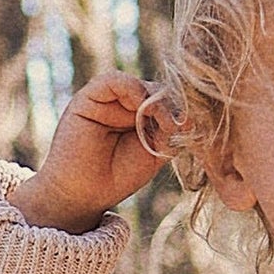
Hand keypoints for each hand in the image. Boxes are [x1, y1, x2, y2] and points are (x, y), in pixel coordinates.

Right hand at [11, 72, 175, 232]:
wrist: (82, 193)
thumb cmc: (117, 177)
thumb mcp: (154, 154)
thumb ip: (170, 134)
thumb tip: (190, 117)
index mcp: (142, 117)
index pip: (167, 101)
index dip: (180, 111)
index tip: (189, 129)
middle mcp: (125, 104)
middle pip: (157, 90)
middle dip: (172, 106)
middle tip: (176, 128)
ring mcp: (107, 100)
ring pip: (140, 84)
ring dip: (157, 102)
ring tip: (164, 124)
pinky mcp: (89, 98)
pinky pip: (114, 80)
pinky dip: (134, 90)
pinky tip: (144, 110)